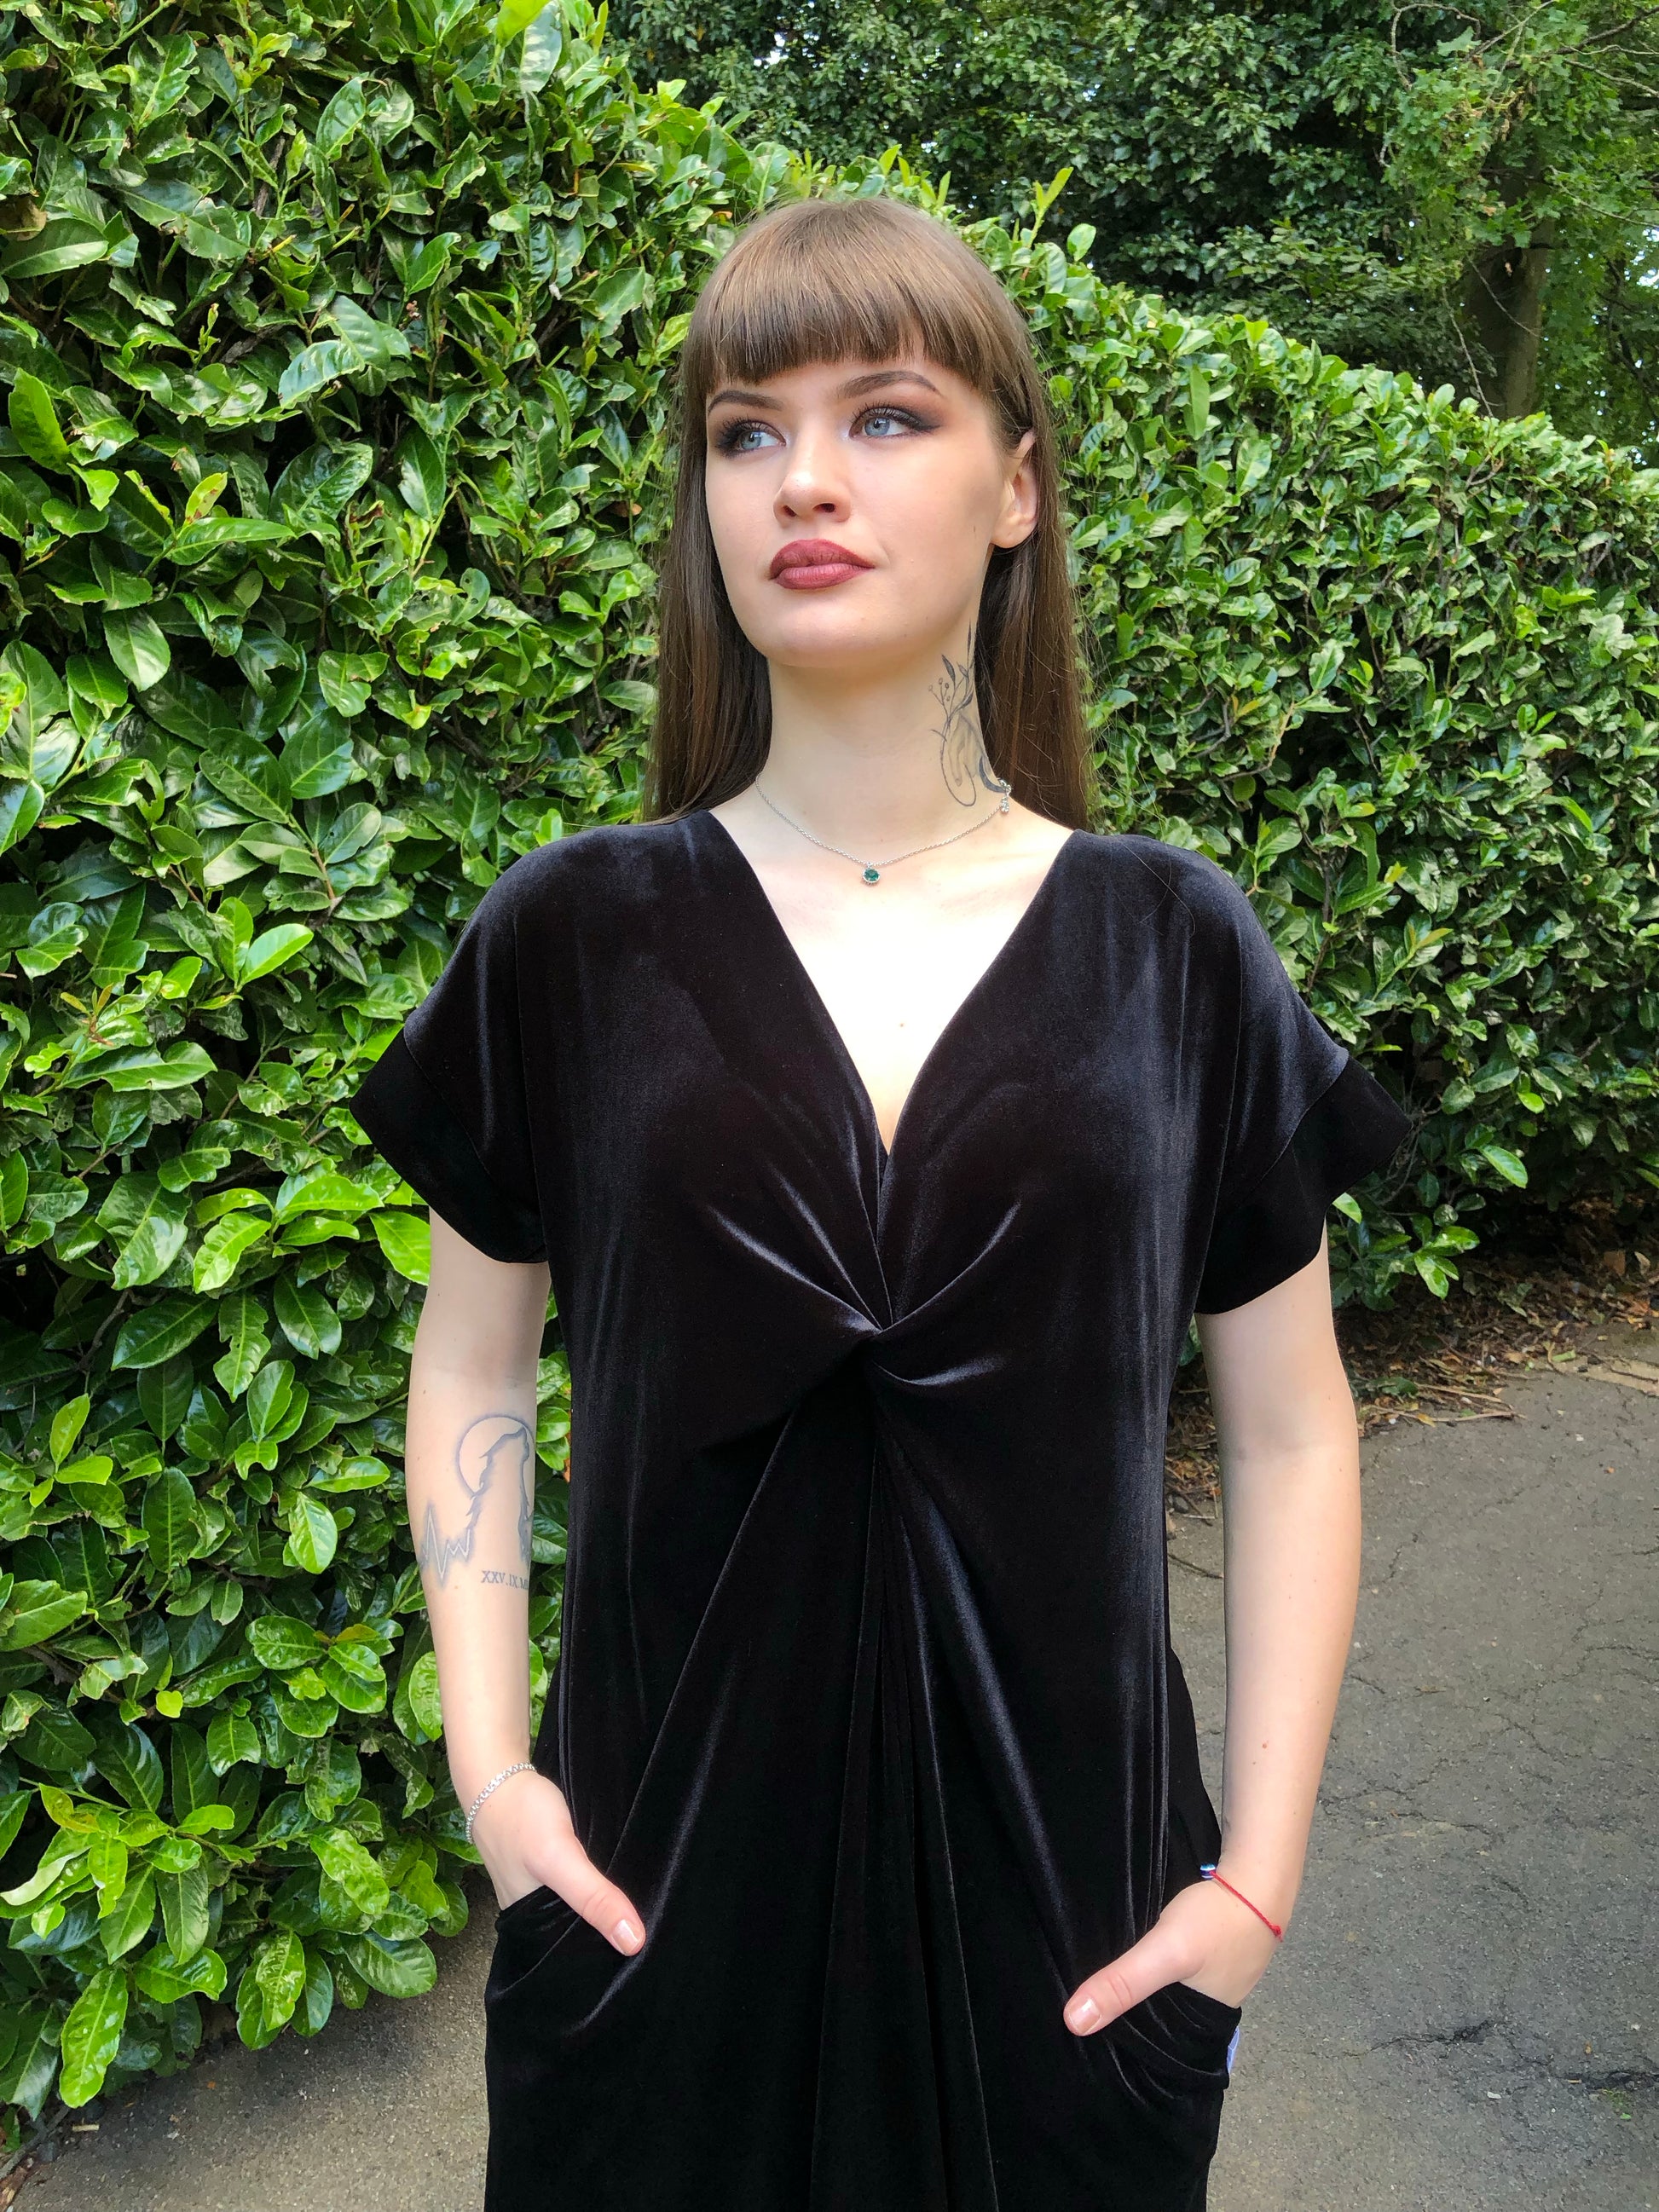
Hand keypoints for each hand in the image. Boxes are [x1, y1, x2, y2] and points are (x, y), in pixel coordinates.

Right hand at [470, 1767, 646, 1954]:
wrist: (500, 1776)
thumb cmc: (522, 1819)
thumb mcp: (559, 1859)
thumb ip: (593, 1897)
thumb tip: (634, 1943)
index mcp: (532, 1931)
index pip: (576, 1962)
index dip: (608, 1964)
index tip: (647, 1962)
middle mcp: (537, 1918)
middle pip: (582, 1938)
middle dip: (612, 1937)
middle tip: (658, 1935)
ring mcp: (544, 1894)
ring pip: (583, 1914)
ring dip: (609, 1912)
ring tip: (651, 1914)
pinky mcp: (553, 1871)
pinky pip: (582, 1890)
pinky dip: (600, 1889)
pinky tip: (625, 1886)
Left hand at [1062, 1873, 1281, 2034]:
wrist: (1255, 1878)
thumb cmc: (1216, 1923)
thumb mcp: (1166, 1952)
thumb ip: (1124, 1983)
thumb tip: (1073, 2023)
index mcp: (1199, 2030)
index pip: (1149, 2050)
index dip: (1117, 2046)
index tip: (1077, 2039)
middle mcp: (1204, 2014)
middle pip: (1152, 2020)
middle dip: (1121, 2016)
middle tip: (1074, 2009)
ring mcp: (1208, 1985)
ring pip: (1160, 1995)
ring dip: (1133, 1991)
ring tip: (1088, 1988)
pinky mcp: (1204, 1958)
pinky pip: (1167, 1973)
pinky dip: (1147, 1969)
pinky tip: (1123, 1961)